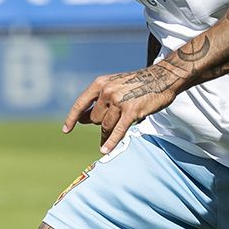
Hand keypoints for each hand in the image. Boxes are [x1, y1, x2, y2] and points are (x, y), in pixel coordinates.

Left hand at [63, 64, 179, 153]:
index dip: (72, 118)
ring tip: (112, 134)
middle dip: (101, 124)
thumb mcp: (113, 86)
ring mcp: (119, 101)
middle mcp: (107, 91)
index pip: (80, 104)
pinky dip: (110, 142)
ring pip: (106, 126)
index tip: (66, 130)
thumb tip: (81, 119)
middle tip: (113, 122)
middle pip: (94, 119)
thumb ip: (98, 101)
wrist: (162, 78)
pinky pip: (117, 131)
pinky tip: (104, 150)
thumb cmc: (136, 84)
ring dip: (108, 133)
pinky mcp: (131, 111)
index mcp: (100, 84)